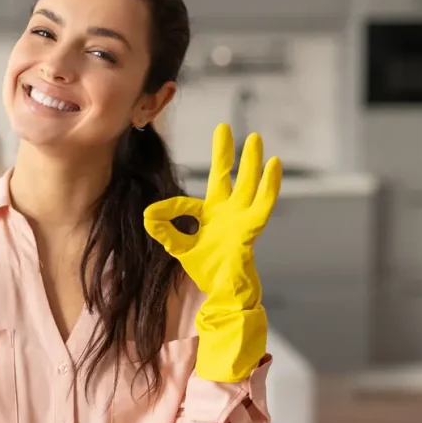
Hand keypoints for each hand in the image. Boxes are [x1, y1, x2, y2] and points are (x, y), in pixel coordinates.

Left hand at [143, 124, 281, 299]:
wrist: (226, 295)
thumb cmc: (208, 272)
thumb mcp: (180, 249)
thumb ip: (165, 232)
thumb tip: (147, 214)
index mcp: (210, 218)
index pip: (187, 204)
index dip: (169, 209)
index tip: (153, 214)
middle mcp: (227, 214)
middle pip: (226, 177)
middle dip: (225, 152)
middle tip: (224, 127)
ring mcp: (241, 219)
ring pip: (248, 185)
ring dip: (252, 162)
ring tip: (255, 138)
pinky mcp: (252, 229)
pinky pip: (263, 204)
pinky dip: (270, 185)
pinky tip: (274, 165)